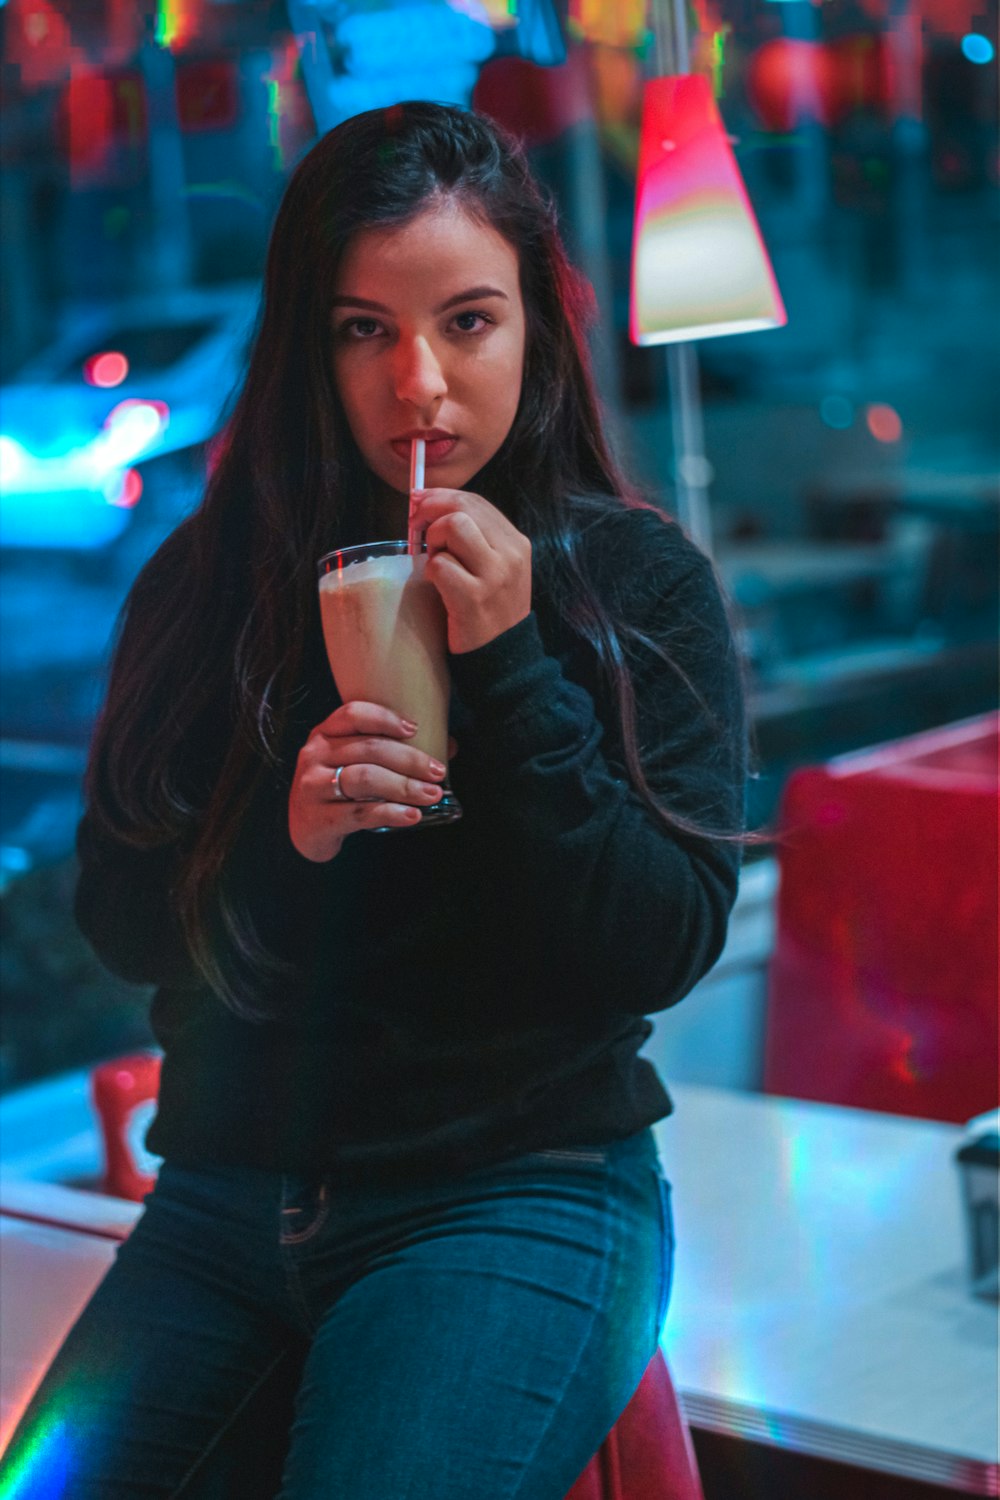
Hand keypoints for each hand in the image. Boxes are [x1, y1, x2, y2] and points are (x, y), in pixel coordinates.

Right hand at [288, 702, 451, 860]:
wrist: (306, 830)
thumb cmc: (337, 789)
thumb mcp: (354, 763)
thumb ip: (393, 752)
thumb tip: (448, 746)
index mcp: (324, 734)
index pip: (353, 714)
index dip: (385, 718)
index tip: (414, 729)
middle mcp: (315, 756)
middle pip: (368, 749)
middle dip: (410, 760)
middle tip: (438, 772)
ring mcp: (313, 787)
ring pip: (365, 779)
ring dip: (404, 786)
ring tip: (431, 794)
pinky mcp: (319, 818)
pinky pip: (360, 813)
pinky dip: (390, 813)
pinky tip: (412, 815)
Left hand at [410, 488, 531, 653]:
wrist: (504, 658)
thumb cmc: (489, 611)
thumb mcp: (496, 570)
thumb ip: (473, 538)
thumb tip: (425, 502)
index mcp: (517, 544)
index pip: (475, 501)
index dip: (441, 497)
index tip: (420, 504)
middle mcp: (511, 556)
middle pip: (463, 508)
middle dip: (431, 513)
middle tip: (417, 529)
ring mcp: (494, 577)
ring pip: (453, 527)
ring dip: (434, 542)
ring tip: (436, 562)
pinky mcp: (474, 599)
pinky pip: (439, 565)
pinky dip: (430, 572)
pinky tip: (436, 586)